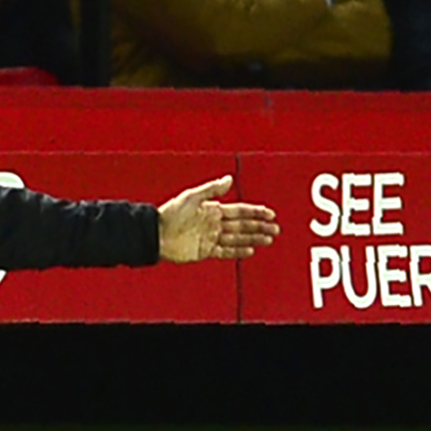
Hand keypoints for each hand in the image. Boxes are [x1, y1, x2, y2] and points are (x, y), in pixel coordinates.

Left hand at [157, 175, 279, 262]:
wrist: (154, 235)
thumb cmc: (170, 214)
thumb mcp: (191, 197)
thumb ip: (211, 189)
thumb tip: (230, 179)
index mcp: (212, 210)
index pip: (240, 210)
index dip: (256, 212)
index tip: (270, 214)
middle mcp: (214, 224)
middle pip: (242, 225)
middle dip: (259, 227)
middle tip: (275, 229)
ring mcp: (210, 238)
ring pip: (237, 238)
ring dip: (253, 239)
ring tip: (269, 240)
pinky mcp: (204, 251)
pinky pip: (225, 251)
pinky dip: (237, 251)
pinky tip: (250, 250)